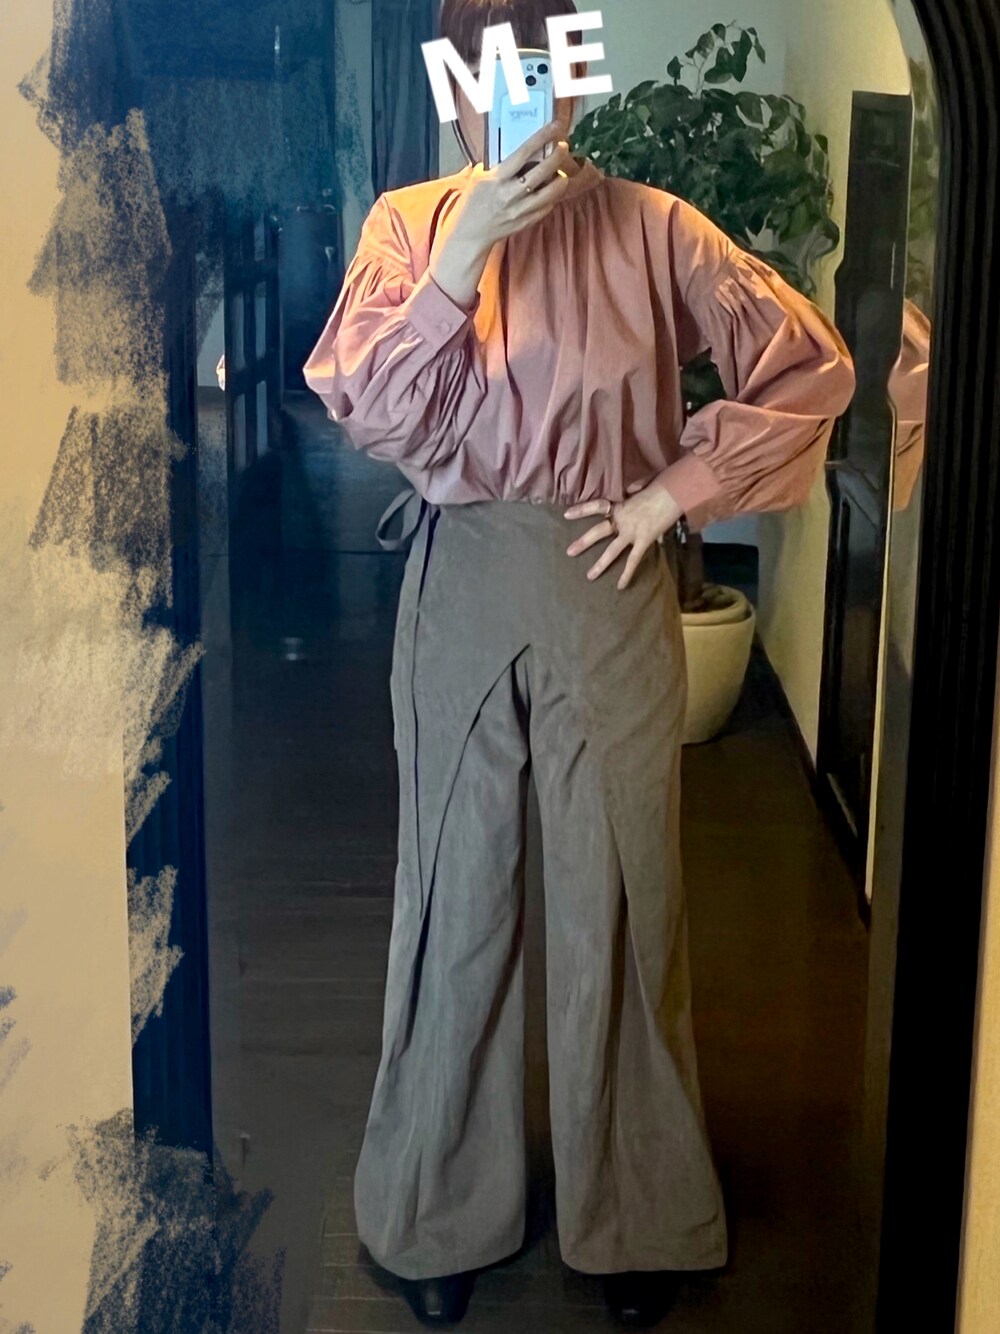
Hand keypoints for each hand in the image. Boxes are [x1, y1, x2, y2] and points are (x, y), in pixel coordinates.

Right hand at [448, 120, 572, 249]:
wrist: (468, 234)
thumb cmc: (472, 203)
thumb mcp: (479, 178)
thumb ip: (497, 165)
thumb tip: (516, 151)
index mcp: (496, 179)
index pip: (523, 153)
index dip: (542, 137)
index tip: (555, 127)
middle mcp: (509, 194)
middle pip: (541, 172)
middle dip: (557, 156)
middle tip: (563, 147)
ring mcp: (519, 210)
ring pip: (549, 193)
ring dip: (561, 180)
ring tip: (562, 172)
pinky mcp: (524, 223)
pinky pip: (545, 209)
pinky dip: (553, 198)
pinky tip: (553, 191)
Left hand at [564, 481, 682, 589]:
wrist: (674, 492)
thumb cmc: (660, 487)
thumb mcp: (641, 486)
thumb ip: (633, 491)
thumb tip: (630, 490)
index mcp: (620, 505)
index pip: (596, 506)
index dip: (581, 510)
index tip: (566, 514)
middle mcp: (622, 519)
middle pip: (598, 531)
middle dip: (583, 542)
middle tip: (569, 552)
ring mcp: (632, 532)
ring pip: (612, 551)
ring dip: (600, 564)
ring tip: (589, 576)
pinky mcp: (644, 541)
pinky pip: (633, 560)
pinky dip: (627, 574)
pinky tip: (620, 586)